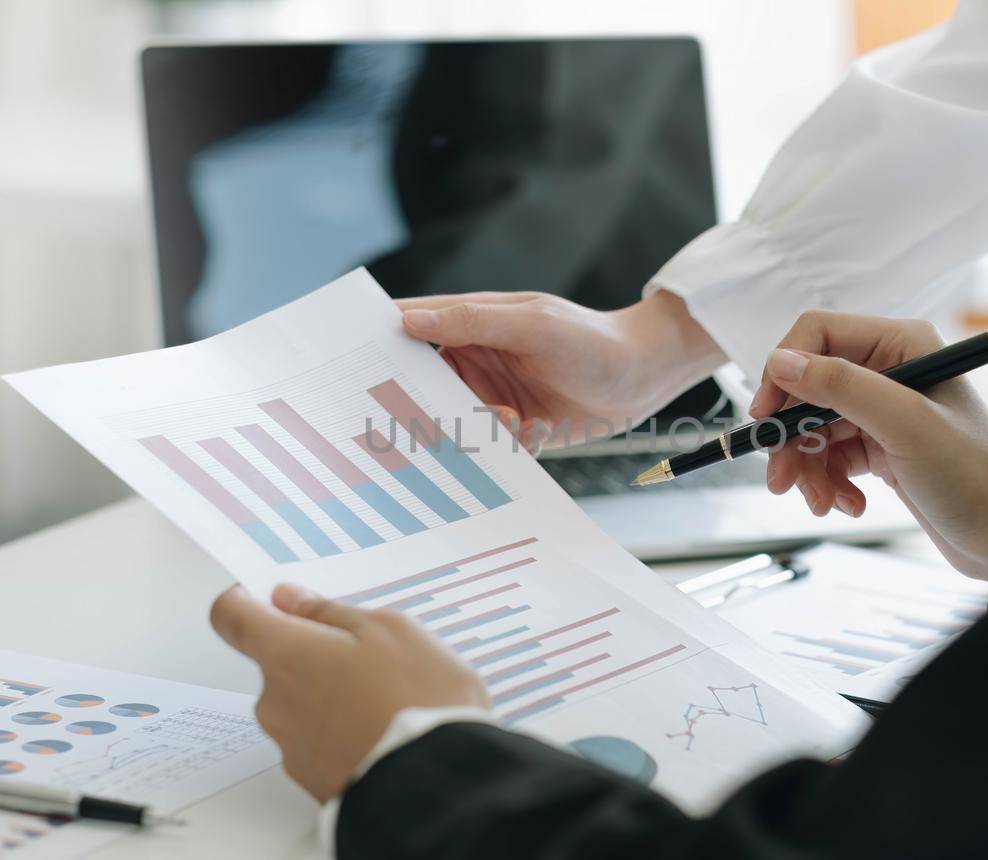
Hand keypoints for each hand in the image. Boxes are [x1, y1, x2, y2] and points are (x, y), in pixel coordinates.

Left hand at [210, 583, 488, 802]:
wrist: (435, 786)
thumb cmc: (418, 700)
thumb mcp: (390, 630)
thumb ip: (330, 612)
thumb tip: (291, 600)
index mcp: (287, 654)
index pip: (231, 616)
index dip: (246, 600)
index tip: (273, 599)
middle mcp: (274, 702)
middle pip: (277, 663)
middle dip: (315, 656)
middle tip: (371, 658)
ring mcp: (289, 746)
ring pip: (301, 705)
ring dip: (332, 697)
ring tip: (389, 701)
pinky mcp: (309, 780)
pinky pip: (319, 742)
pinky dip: (342, 733)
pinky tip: (383, 732)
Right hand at [399, 290, 723, 446]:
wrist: (644, 378)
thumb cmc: (591, 340)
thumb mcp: (532, 325)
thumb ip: (473, 321)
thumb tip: (410, 318)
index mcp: (471, 322)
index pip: (411, 327)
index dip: (377, 341)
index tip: (343, 362)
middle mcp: (475, 359)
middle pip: (423, 384)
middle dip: (419, 404)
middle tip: (410, 421)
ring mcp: (491, 395)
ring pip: (452, 421)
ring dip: (469, 430)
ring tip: (504, 425)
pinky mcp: (512, 428)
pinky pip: (484, 446)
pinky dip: (497, 448)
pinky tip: (526, 436)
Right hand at [751, 312, 987, 578]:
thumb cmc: (972, 474)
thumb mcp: (905, 425)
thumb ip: (842, 387)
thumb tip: (782, 362)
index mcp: (901, 344)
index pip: (818, 335)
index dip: (783, 371)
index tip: (765, 416)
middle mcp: (889, 369)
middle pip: (807, 388)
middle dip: (791, 436)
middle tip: (780, 478)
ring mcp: (881, 410)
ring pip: (811, 427)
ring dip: (807, 468)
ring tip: (822, 501)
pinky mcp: (877, 445)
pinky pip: (828, 456)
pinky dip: (828, 482)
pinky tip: (847, 504)